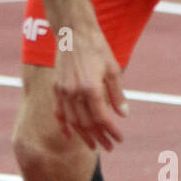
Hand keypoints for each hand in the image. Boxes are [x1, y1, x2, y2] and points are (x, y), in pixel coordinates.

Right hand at [52, 23, 128, 151]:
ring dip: (84, 136)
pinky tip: (70, 135)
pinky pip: (59, 112)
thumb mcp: (113, 70)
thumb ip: (117, 95)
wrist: (73, 33)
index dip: (111, 131)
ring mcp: (63, 91)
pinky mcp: (57, 88)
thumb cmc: (97, 48)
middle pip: (87, 124)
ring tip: (94, 146)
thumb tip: (123, 115)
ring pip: (73, 122)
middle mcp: (74, 92)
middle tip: (109, 147)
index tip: (119, 139)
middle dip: (99, 138)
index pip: (101, 118)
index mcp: (91, 88)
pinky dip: (64, 125)